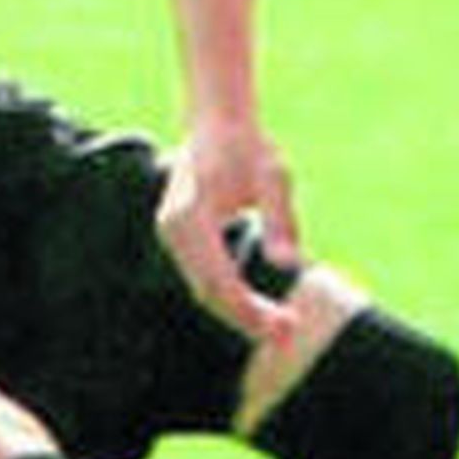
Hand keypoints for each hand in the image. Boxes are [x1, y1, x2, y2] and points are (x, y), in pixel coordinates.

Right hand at [156, 118, 301, 341]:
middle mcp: (173, 227)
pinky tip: (259, 309)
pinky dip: (228, 296)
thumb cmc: (249, 147)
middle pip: (208, 290)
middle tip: (288, 335)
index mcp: (192, 213)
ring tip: (280, 328)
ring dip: (238, 312)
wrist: (217, 123)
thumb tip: (287, 264)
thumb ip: (280, 219)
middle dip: (246, 318)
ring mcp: (170, 233)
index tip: (284, 325)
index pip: (219, 278)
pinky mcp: (177, 237)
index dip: (250, 309)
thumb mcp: (275, 177)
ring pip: (203, 288)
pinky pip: (202, 277)